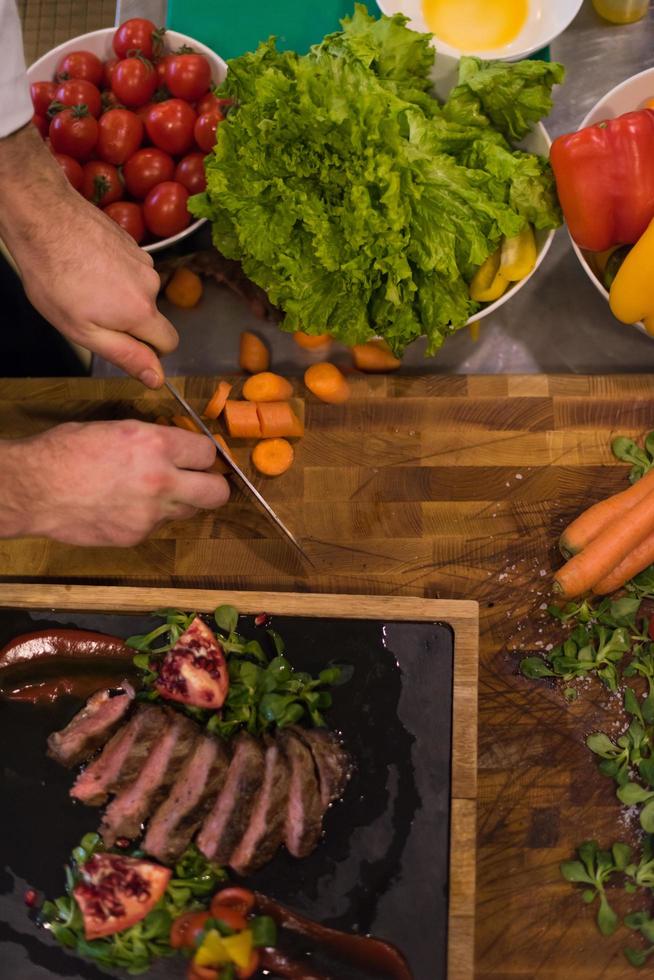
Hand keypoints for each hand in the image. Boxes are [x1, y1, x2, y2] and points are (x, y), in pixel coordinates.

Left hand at [0, 125, 176, 387]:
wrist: (44, 217)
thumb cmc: (55, 278)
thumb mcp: (83, 331)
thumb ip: (125, 355)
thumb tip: (157, 378)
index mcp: (142, 312)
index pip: (168, 343)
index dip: (148, 350)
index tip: (120, 342)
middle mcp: (151, 284)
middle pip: (151, 316)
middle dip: (128, 320)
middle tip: (89, 311)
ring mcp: (143, 259)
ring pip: (140, 291)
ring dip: (119, 294)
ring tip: (84, 283)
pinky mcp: (132, 242)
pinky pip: (131, 270)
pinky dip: (114, 272)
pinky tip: (87, 264)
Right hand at [0, 420, 229, 545]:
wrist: (34, 489)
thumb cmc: (66, 451)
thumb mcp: (116, 429)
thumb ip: (152, 440)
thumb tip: (173, 446)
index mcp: (155, 444)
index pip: (207, 452)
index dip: (204, 454)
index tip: (199, 456)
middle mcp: (161, 479)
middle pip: (217, 492)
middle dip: (214, 486)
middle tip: (201, 481)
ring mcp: (150, 513)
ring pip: (188, 512)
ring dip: (180, 502)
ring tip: (152, 492)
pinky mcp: (136, 535)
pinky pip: (157, 526)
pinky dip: (148, 518)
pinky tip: (124, 507)